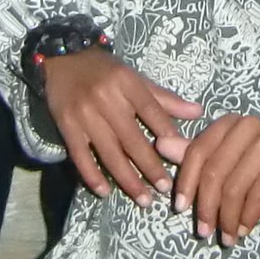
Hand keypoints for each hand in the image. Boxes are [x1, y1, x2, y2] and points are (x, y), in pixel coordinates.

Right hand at [41, 48, 191, 205]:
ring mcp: (85, 114)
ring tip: (144, 199)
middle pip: (132, 138)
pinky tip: (105, 192)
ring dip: (127, 179)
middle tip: (166, 189)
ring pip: (109, 152)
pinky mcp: (67, 126)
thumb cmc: (104, 70)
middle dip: (150, 166)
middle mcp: (106, 99)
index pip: (151, 110)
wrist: (61, 59)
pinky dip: (92, 175)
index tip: (182, 155)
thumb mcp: (134, 77)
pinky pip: (81, 156)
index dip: (166, 132)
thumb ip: (163, 98)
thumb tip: (198, 112)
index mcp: (126, 83)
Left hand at [154, 115, 259, 244]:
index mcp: (228, 124)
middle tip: (204, 232)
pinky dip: (246, 218)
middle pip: (214, 171)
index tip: (180, 210)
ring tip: (226, 237)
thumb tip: (159, 145)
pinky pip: (256, 195)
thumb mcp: (223, 167)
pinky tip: (242, 231)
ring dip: (227, 218)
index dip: (185, 182)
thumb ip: (192, 156)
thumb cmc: (258, 173)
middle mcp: (247, 126)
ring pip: (234, 187)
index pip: (197, 152)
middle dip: (206, 207)